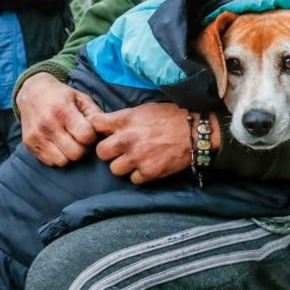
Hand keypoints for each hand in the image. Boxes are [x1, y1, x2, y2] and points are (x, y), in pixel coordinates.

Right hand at [16, 73, 101, 166]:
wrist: (32, 92)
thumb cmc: (61, 96)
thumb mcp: (80, 97)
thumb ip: (95, 113)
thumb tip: (106, 131)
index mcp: (63, 110)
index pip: (86, 137)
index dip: (91, 137)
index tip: (88, 132)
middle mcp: (48, 124)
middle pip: (75, 153)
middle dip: (82, 148)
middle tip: (80, 140)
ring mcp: (36, 136)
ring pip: (62, 161)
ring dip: (69, 155)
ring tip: (69, 142)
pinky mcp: (29, 144)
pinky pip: (50, 162)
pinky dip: (57, 156)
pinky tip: (57, 144)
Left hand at [92, 104, 220, 184]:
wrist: (194, 131)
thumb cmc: (170, 116)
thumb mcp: (144, 110)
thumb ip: (124, 119)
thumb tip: (109, 125)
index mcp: (124, 120)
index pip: (95, 125)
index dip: (98, 129)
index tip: (104, 133)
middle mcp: (126, 139)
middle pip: (101, 152)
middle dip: (109, 152)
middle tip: (119, 150)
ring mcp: (136, 158)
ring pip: (114, 169)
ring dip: (123, 165)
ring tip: (135, 159)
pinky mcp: (148, 172)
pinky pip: (133, 179)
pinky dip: (139, 175)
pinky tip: (148, 166)